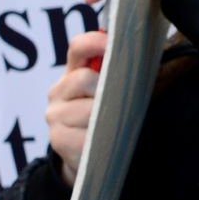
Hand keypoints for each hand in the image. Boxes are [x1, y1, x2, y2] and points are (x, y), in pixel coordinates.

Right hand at [46, 31, 108, 185]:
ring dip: (107, 117)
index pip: (78, 47)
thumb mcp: (112, 93)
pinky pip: (87, 135)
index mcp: (73, 73)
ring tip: (115, 124)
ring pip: (87, 110)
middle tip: (120, 102)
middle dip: (107, 89)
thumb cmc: (106, 118)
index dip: (95, 42)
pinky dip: (103, 138)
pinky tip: (107, 141)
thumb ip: (119, 73)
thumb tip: (143, 53)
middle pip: (83, 79)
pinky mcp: (59, 140)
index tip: (115, 44)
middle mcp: (58, 91)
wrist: (86, 157)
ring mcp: (55, 117)